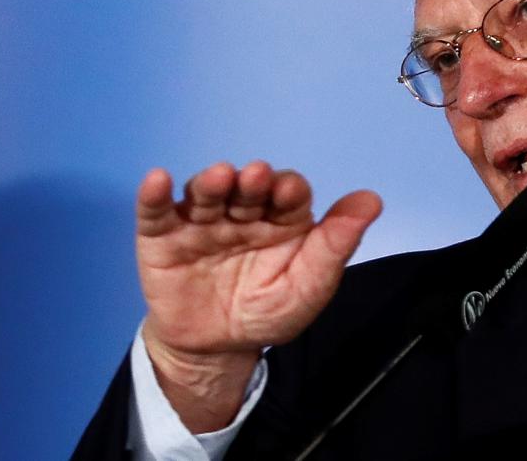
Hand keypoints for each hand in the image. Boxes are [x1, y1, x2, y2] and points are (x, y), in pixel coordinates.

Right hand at [135, 161, 380, 430]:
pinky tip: (158, 180)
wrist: (216, 350)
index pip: (288, 194)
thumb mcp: (308, 286)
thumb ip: (336, 245)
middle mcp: (241, 212)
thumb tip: (372, 200)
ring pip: (205, 195)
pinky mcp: (163, 238)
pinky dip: (154, 195)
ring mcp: (201, 222)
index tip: (290, 190)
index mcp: (281, 219)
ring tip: (219, 178)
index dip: (289, 189)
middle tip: (257, 178)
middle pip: (246, 190)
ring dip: (210, 182)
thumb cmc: (266, 312)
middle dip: (252, 183)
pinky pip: (156, 213)